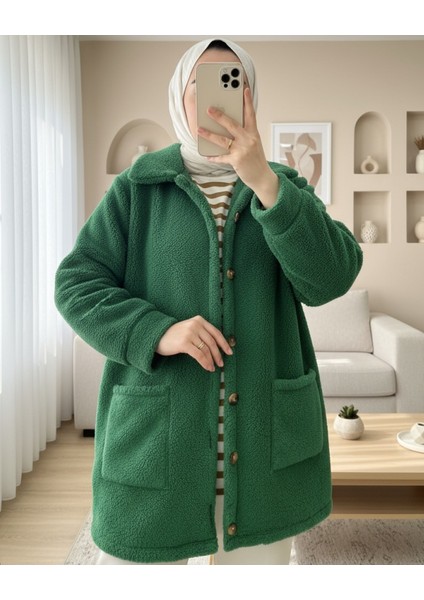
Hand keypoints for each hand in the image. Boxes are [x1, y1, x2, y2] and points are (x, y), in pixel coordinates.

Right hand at [156, 315, 232, 371]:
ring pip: (206, 349)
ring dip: (212, 360)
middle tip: (221, 363)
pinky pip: (199, 355)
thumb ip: (202, 333)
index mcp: (199, 320)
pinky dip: (205, 362)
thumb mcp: (190, 329)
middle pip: (212, 342)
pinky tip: (207, 367)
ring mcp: (190, 333)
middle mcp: (195, 325)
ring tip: (213, 367)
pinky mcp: (184, 343)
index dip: (224, 343)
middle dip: (218, 354)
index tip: (229, 352)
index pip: (216, 332)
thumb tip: (217, 347)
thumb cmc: (174, 335)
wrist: (157, 336)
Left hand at [197, 87, 278, 207]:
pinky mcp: (237, 161)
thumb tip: (227, 127)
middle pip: (232, 124)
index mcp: (254, 133)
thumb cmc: (256, 160)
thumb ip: (244, 135)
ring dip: (209, 134)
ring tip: (198, 129)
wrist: (263, 177)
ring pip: (222, 140)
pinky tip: (206, 155)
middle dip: (219, 116)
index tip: (244, 88)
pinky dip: (213, 157)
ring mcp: (242, 150)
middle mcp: (248, 140)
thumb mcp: (254, 144)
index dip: (247, 101)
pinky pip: (221, 158)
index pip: (251, 114)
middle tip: (208, 109)